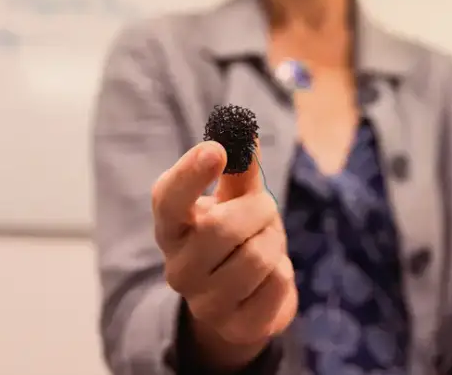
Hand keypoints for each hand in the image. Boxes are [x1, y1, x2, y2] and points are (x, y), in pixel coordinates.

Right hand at [152, 140, 296, 350]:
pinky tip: (270, 274)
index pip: (168, 199)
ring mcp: (203, 303)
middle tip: (263, 210)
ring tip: (265, 242)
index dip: (191, 173)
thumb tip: (240, 125)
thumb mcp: (235, 196)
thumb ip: (239, 164)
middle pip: (224, 227)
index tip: (216, 149)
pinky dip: (283, 272)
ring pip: (256, 258)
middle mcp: (177, 268)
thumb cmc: (235, 232)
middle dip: (258, 211)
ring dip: (273, 241)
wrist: (244, 297)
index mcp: (171, 226)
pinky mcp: (236, 327)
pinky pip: (276, 286)